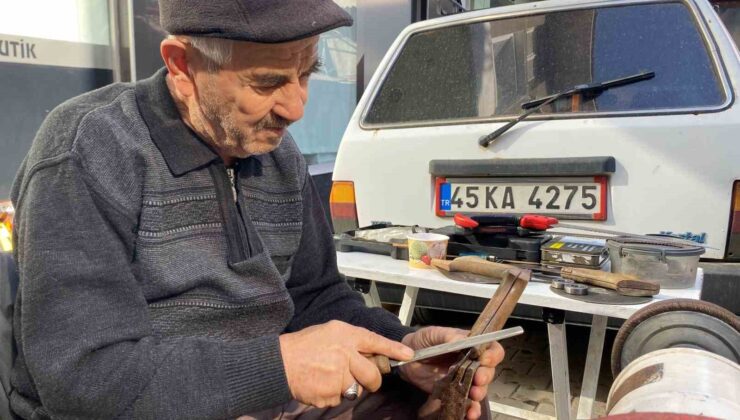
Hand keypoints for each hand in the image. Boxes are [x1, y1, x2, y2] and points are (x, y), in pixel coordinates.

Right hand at [279, 320, 413, 407]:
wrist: (280, 363)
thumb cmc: (305, 345)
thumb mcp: (331, 331)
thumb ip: (352, 340)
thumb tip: (371, 353)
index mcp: (346, 337)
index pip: (376, 342)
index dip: (394, 350)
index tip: (409, 355)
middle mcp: (345, 355)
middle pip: (373, 375)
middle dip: (372, 381)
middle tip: (365, 380)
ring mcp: (338, 377)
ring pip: (356, 389)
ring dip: (347, 387)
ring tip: (329, 377)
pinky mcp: (330, 394)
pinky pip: (339, 399)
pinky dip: (332, 395)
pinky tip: (320, 384)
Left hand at [399, 327, 504, 419]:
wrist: (406, 359)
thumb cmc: (422, 342)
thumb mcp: (433, 334)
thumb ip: (448, 336)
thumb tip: (464, 340)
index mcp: (469, 345)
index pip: (490, 349)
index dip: (492, 355)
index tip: (485, 359)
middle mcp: (471, 363)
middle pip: (488, 370)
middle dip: (485, 376)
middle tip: (478, 379)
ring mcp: (463, 379)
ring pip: (480, 388)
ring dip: (479, 393)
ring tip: (473, 395)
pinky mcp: (454, 392)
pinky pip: (467, 403)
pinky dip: (471, 409)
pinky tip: (469, 413)